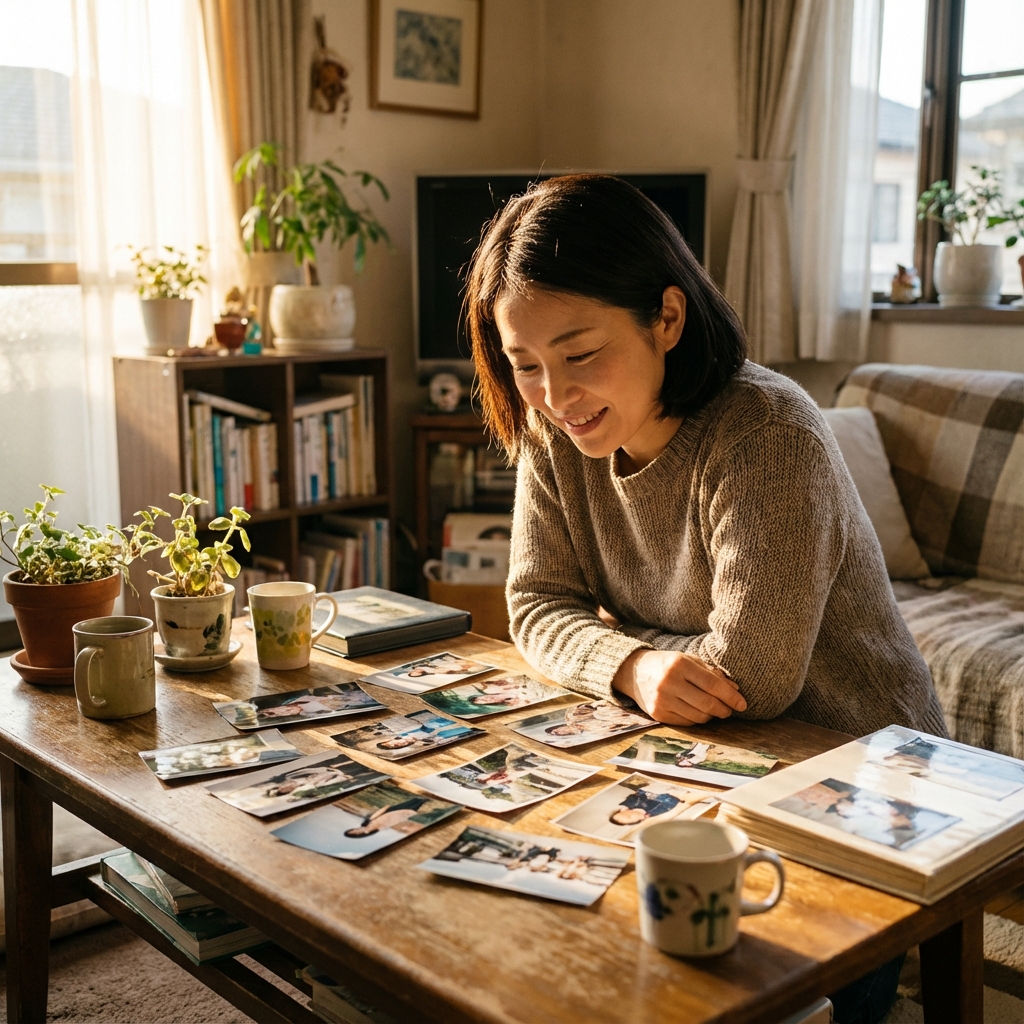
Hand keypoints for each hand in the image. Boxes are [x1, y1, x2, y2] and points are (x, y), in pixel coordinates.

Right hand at [612, 649, 746, 725]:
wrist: (634, 672)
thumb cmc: (667, 664)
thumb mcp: (688, 661)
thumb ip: (712, 673)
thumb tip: (735, 689)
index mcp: (679, 664)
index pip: (712, 685)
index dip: (731, 696)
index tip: (743, 704)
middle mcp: (669, 682)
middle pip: (707, 704)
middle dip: (724, 710)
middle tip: (730, 710)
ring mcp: (662, 700)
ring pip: (699, 716)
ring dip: (711, 716)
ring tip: (714, 710)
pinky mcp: (658, 714)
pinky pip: (687, 723)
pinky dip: (697, 719)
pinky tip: (697, 712)